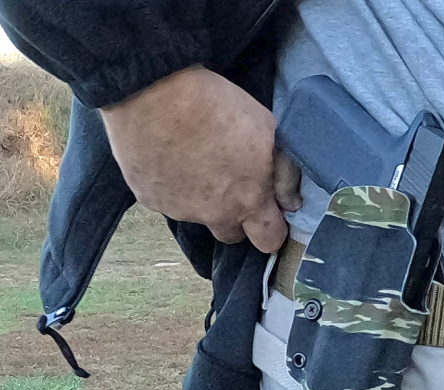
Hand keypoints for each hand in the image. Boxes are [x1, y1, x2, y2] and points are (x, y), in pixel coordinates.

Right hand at [100, 66, 300, 252]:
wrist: (155, 92)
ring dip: (201, 200)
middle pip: (232, 235)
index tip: (269, 214)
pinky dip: (172, 187)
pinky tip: (171, 158)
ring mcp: (179, 211)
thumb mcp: (267, 129)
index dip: (272, 229)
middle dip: (236, 218)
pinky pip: (167, 202)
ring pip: (198, 216)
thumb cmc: (217, 105)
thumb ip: (284, 173)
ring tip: (195, 161)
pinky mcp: (150, 200)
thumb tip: (290, 203)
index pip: (269, 241)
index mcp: (248, 200)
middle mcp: (214, 214)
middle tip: (231, 185)